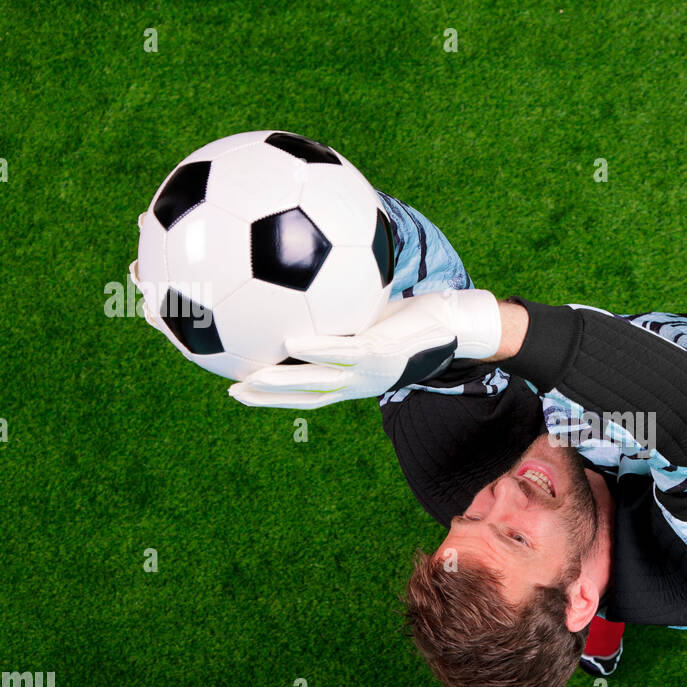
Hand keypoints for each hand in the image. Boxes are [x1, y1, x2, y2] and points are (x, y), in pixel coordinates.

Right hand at [228, 288, 501, 408]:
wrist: (454, 327)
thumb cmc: (413, 320)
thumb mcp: (370, 318)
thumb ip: (342, 313)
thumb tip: (317, 289)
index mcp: (352, 377)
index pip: (307, 391)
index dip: (276, 395)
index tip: (243, 388)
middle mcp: (356, 380)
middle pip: (304, 396)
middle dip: (268, 397)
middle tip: (232, 392)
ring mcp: (366, 369)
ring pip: (317, 382)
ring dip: (282, 383)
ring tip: (249, 380)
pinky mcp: (379, 351)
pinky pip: (342, 352)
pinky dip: (316, 349)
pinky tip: (289, 341)